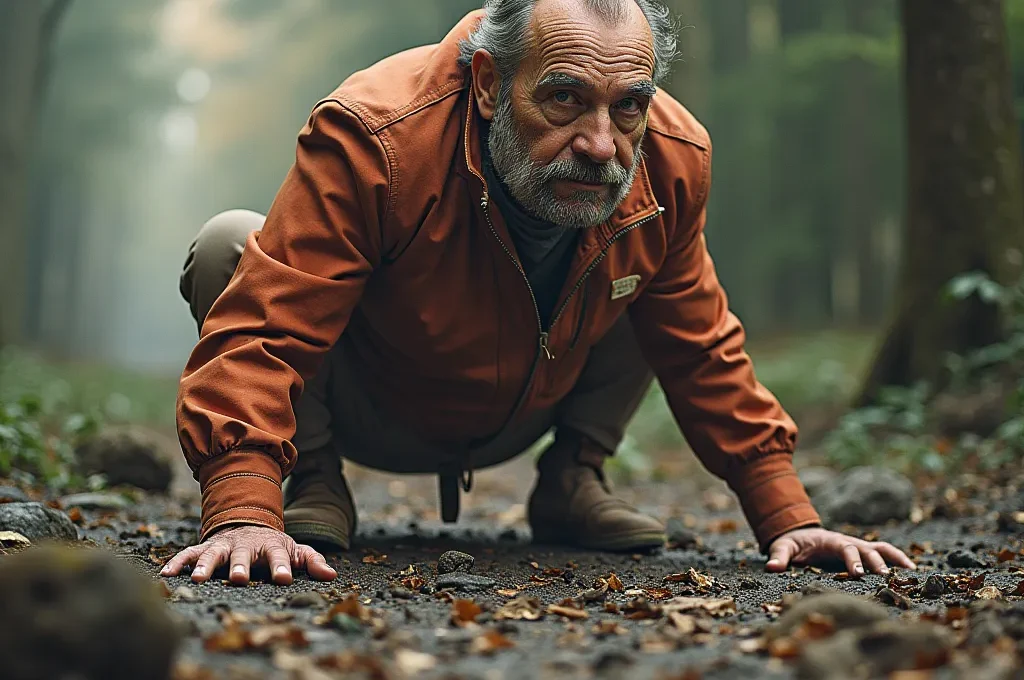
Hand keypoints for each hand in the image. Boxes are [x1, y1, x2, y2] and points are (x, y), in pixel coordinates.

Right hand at [160, 525, 337, 585]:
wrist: (248, 523)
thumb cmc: (273, 545)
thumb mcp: (295, 549)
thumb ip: (311, 561)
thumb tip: (332, 575)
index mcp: (270, 546)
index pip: (278, 556)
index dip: (282, 566)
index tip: (284, 578)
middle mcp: (245, 544)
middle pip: (242, 555)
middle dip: (240, 566)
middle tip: (239, 578)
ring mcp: (224, 545)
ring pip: (213, 554)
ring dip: (205, 565)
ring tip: (197, 579)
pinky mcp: (205, 546)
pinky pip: (188, 553)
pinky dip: (177, 562)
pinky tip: (166, 574)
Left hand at [766, 527, 915, 574]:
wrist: (800, 534)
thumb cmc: (793, 543)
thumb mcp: (783, 547)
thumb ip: (779, 556)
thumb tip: (771, 567)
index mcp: (831, 540)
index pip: (845, 548)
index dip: (852, 559)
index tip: (858, 573)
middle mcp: (848, 541)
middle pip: (867, 548)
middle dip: (877, 561)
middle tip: (887, 577)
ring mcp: (857, 545)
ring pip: (881, 548)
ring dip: (896, 558)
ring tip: (911, 572)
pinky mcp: (862, 552)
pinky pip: (884, 553)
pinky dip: (898, 559)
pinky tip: (912, 572)